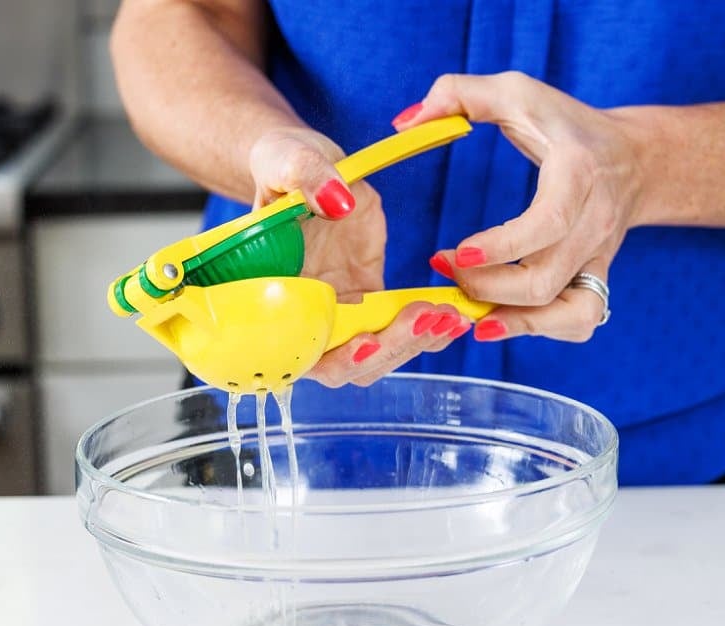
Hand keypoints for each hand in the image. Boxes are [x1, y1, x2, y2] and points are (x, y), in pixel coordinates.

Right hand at [248, 127, 473, 386]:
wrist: (308, 168)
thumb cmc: (282, 165)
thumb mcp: (285, 159)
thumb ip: (304, 174)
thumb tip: (338, 198)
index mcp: (268, 298)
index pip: (296, 352)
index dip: (331, 357)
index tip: (368, 342)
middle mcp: (302, 317)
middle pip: (343, 366)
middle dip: (387, 349)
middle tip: (425, 317)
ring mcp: (339, 313)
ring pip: (376, 356)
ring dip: (413, 344)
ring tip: (449, 317)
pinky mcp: (369, 300)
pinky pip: (397, 329)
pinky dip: (427, 329)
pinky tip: (455, 316)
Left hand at [392, 72, 644, 342]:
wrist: (635, 159)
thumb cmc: (567, 125)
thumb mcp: (518, 92)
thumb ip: (458, 94)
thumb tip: (406, 122)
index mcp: (578, 175)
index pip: (547, 224)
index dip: (500, 248)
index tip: (454, 252)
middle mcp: (594, 224)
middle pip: (545, 281)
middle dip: (486, 288)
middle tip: (445, 270)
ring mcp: (599, 259)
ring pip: (570, 314)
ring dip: (515, 323)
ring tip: (472, 314)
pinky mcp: (596, 280)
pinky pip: (580, 322)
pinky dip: (541, 330)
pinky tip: (500, 321)